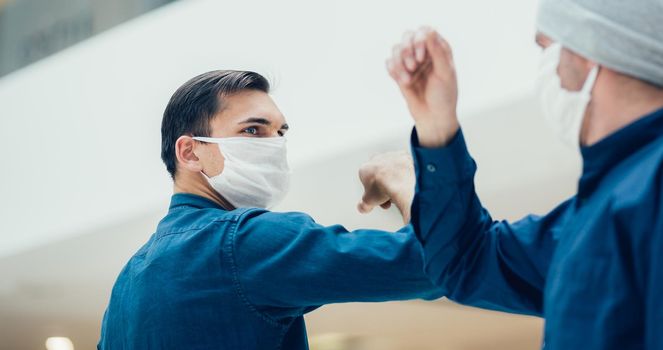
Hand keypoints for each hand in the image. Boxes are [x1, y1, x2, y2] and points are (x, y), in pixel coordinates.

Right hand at [357, 151, 414, 223]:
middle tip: (390, 199)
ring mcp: (390, 156)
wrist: (400, 178)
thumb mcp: (369, 201)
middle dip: (384, 189)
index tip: (380, 200)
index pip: (367, 183)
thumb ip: (364, 205)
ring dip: (395, 181)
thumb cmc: (383, 187)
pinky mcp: (404, 155)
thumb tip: (362, 208)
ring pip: (392, 171)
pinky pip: (404, 166)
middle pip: (380, 177)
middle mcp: (376, 159)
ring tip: (400, 192)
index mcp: (364, 169)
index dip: (374, 194)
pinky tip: (407, 182)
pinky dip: (405, 173)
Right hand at [387, 27, 459, 146]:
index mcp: (439, 49)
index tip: (422, 58)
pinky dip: (393, 70)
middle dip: (407, 50)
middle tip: (413, 67)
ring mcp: (411, 62)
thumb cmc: (444, 96)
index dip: (420, 40)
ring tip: (407, 80)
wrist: (433, 118)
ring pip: (396, 49)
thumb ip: (438, 52)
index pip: (425, 31)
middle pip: (408, 36)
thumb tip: (428, 31)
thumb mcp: (445, 73)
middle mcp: (424, 53)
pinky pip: (389, 63)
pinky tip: (403, 81)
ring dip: (399, 63)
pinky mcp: (400, 73)